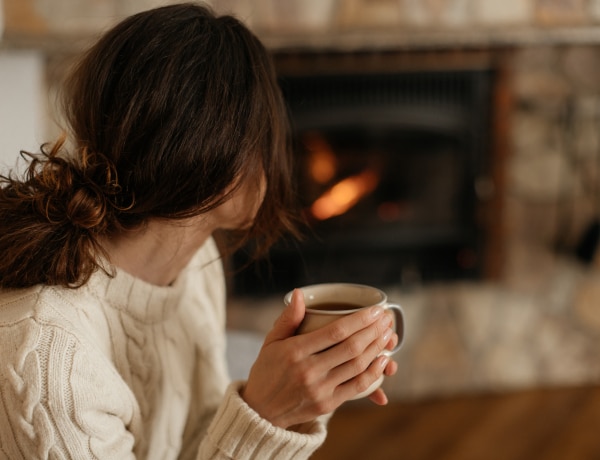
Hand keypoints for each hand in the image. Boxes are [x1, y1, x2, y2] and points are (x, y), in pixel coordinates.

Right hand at [241, 289, 397, 428]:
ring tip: (389, 334)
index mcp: (295, 352)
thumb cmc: (267, 370)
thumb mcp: (271, 341)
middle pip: (351, 347)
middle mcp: (308, 371)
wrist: (260, 410)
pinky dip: (373, 372)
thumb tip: (300, 293)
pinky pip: (357, 387)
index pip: (336, 332)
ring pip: (357, 366)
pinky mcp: (328, 404)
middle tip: (387, 318)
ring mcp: (319, 390)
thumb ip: (288, 318)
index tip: (376, 310)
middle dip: (374, 330)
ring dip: (377, 348)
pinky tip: (383, 359)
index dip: (360, 319)